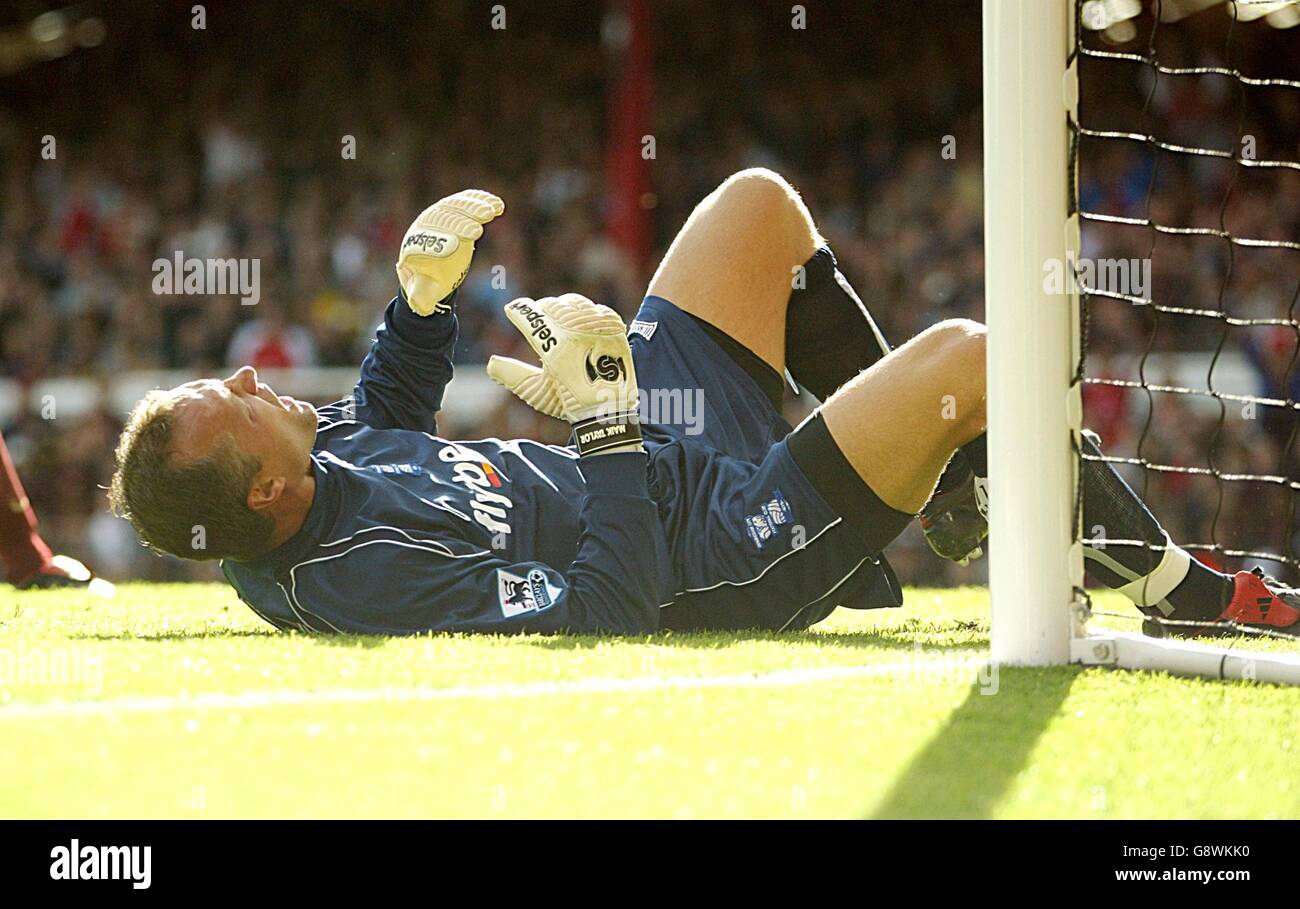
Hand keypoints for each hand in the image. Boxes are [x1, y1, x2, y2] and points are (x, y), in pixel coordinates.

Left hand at [396, 189, 504, 315]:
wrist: (428, 272)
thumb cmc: (426, 283)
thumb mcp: (423, 293)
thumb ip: (422, 298)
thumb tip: (421, 306)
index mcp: (417, 244)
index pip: (435, 232)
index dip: (455, 231)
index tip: (475, 233)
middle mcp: (427, 226)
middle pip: (446, 214)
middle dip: (467, 213)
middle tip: (487, 215)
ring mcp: (440, 218)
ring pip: (456, 205)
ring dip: (476, 204)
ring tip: (496, 207)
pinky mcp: (453, 216)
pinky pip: (464, 204)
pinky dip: (479, 201)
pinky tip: (496, 203)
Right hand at [488, 294, 641, 455]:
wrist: (609, 410)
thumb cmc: (569, 403)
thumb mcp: (536, 392)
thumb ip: (511, 374)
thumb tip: (491, 363)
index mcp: (555, 350)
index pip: (530, 318)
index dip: (518, 311)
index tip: (513, 310)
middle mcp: (577, 335)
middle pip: (551, 306)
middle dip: (540, 310)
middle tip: (535, 317)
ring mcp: (598, 330)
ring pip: (574, 303)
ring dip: (562, 307)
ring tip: (557, 318)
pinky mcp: (614, 329)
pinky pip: (597, 309)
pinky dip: (586, 312)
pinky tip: (581, 321)